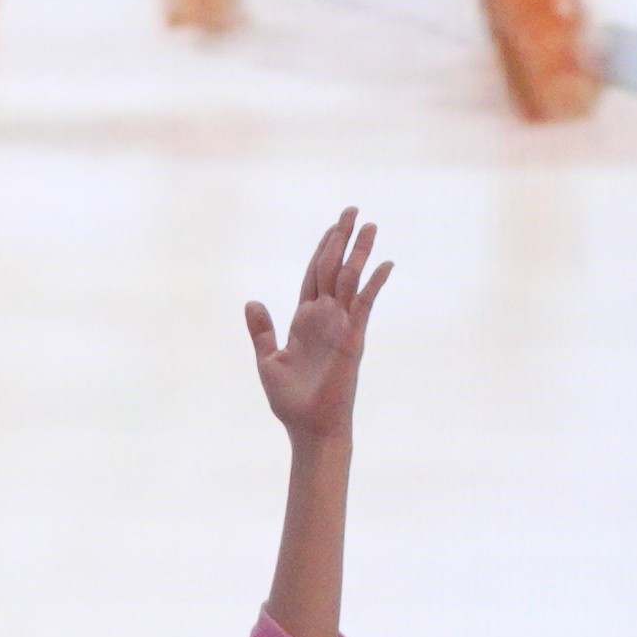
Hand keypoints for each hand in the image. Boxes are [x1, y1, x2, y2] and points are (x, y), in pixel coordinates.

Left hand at [243, 208, 389, 448]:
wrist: (308, 427)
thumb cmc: (290, 400)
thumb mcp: (268, 359)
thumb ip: (262, 330)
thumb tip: (252, 301)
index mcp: (304, 320)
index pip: (314, 275)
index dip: (321, 250)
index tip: (331, 226)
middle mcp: (325, 318)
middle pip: (333, 269)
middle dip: (341, 240)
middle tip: (352, 210)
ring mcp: (341, 326)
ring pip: (350, 280)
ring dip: (359, 252)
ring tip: (369, 224)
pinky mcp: (353, 339)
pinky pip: (364, 306)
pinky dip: (373, 285)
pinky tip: (384, 264)